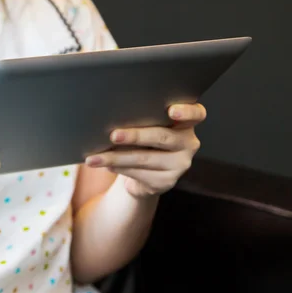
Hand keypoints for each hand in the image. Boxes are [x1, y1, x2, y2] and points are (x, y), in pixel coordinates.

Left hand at [85, 104, 206, 198]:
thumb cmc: (143, 139)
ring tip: (95, 157)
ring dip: (116, 157)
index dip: (186, 111)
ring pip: (145, 158)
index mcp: (186, 122)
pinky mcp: (168, 181)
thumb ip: (140, 118)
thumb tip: (110, 116)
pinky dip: (119, 167)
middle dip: (135, 136)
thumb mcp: (145, 125)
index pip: (196, 114)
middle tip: (113, 135)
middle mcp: (189, 142)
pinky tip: (106, 164)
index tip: (171, 111)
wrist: (144, 173)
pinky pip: (140, 173)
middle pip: (162, 137)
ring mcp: (181, 164)